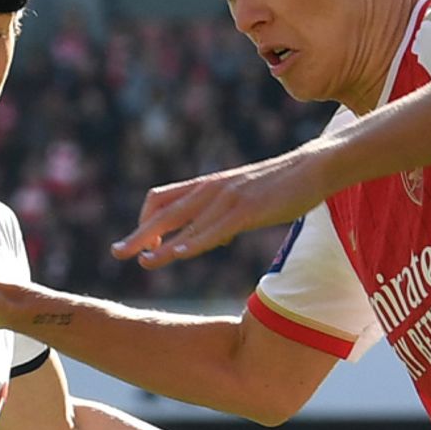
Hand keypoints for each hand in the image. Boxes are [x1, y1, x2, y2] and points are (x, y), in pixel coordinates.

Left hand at [112, 145, 330, 269]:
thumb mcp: (245, 199)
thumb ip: (224, 216)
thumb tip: (214, 237)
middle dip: (138, 235)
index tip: (140, 246)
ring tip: (143, 262)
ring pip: (186, 223)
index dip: (145, 222)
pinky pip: (215, 228)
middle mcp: (211, 190)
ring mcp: (228, 199)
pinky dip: (195, 241)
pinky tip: (179, 254)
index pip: (161, 199)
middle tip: (116, 254)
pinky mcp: (248, 209)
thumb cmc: (282, 185)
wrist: (314, 167)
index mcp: (208, 187)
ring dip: (161, 245)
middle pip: (163, 212)